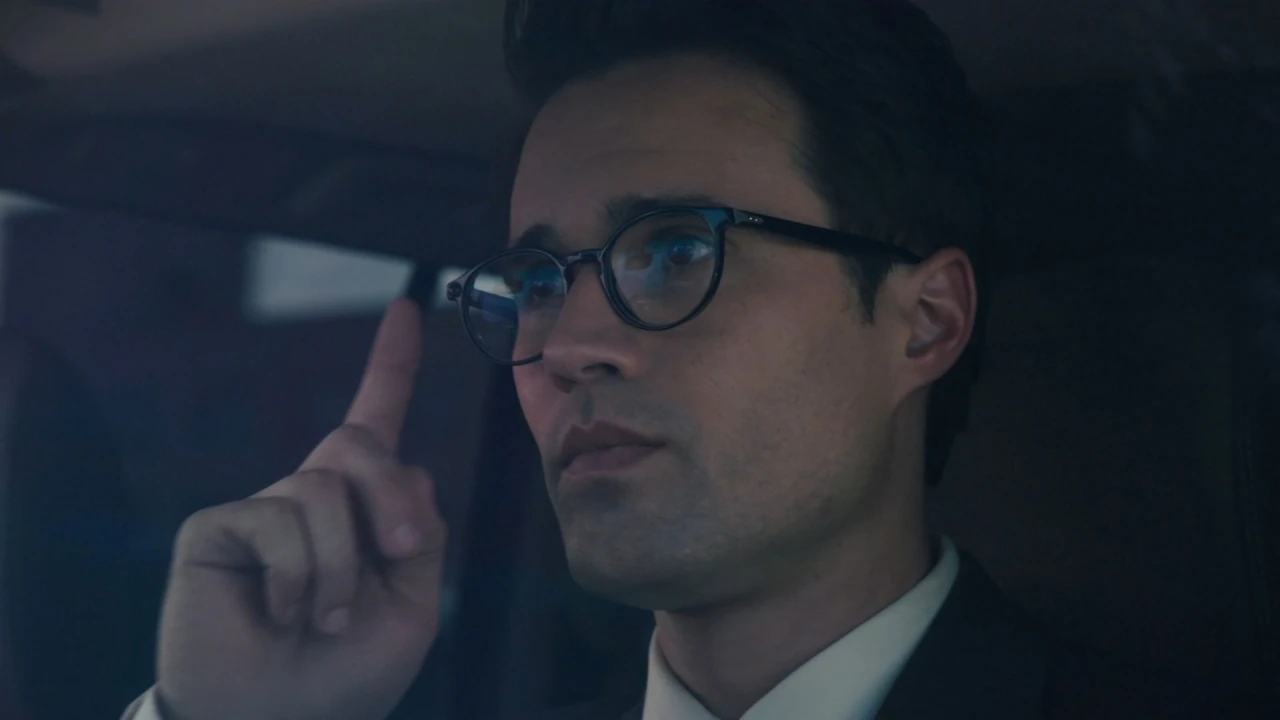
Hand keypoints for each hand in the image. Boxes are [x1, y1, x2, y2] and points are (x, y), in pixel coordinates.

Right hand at [155, 299, 446, 719]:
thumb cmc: (346, 674)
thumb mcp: (413, 606)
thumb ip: (421, 532)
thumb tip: (409, 465)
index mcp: (363, 510)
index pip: (378, 421)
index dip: (392, 364)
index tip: (409, 308)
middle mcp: (311, 496)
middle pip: (358, 440)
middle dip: (390, 496)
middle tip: (401, 551)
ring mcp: (263, 508)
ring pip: (324, 489)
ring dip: (342, 567)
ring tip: (325, 618)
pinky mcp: (218, 527)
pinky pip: (279, 521)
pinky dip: (299, 578)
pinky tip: (282, 613)